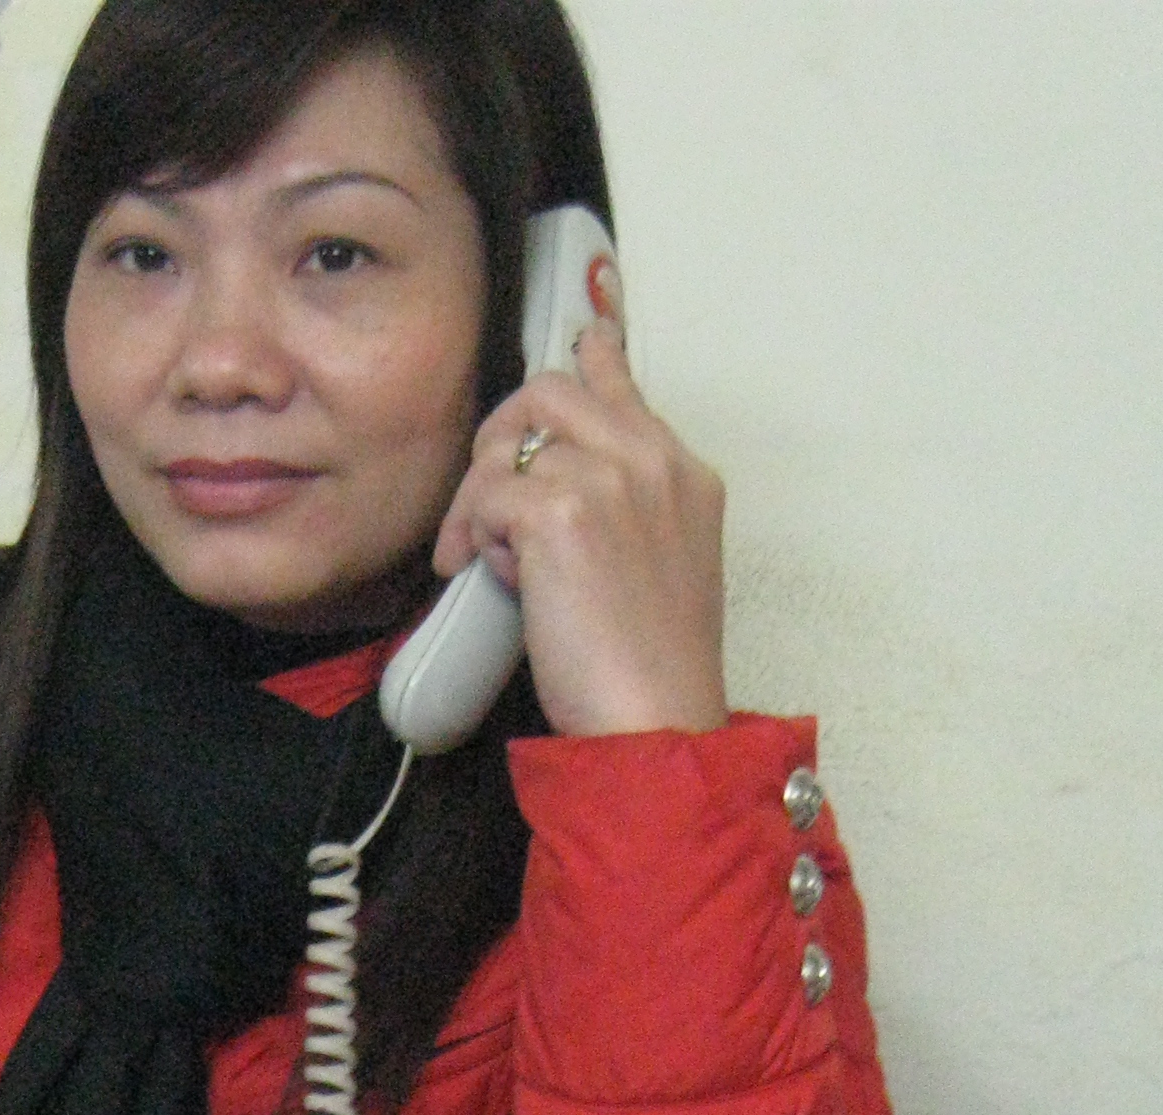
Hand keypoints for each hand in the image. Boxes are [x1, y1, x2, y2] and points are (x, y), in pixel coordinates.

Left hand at [433, 317, 728, 737]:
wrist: (657, 720)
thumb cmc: (653, 667)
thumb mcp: (661, 565)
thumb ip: (624, 507)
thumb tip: (550, 487)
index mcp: (683, 472)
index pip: (622, 379)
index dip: (585, 360)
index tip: (575, 347)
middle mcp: (652, 460)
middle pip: (549, 391)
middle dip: (501, 437)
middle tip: (485, 502)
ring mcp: (609, 479)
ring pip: (509, 440)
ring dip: (484, 496)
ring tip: (492, 558)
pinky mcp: (560, 513)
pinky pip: (489, 494)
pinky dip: (479, 537)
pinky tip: (498, 581)